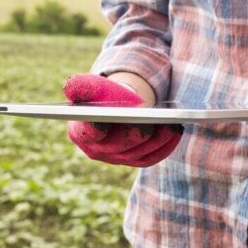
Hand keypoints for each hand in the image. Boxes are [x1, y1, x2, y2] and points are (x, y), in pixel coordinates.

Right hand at [63, 74, 182, 166]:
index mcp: (81, 133)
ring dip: (157, 139)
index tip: (104, 122)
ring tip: (172, 124)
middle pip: (118, 145)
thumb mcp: (93, 87)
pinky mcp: (137, 161)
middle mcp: (98, 151)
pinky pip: (153, 157)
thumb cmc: (104, 96)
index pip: (88, 134)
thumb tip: (70, 87)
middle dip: (134, 133)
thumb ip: (82, 86)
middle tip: (149, 122)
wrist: (119, 106)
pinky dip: (166, 145)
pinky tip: (176, 131)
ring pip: (139, 152)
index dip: (95, 130)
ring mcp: (118, 159)